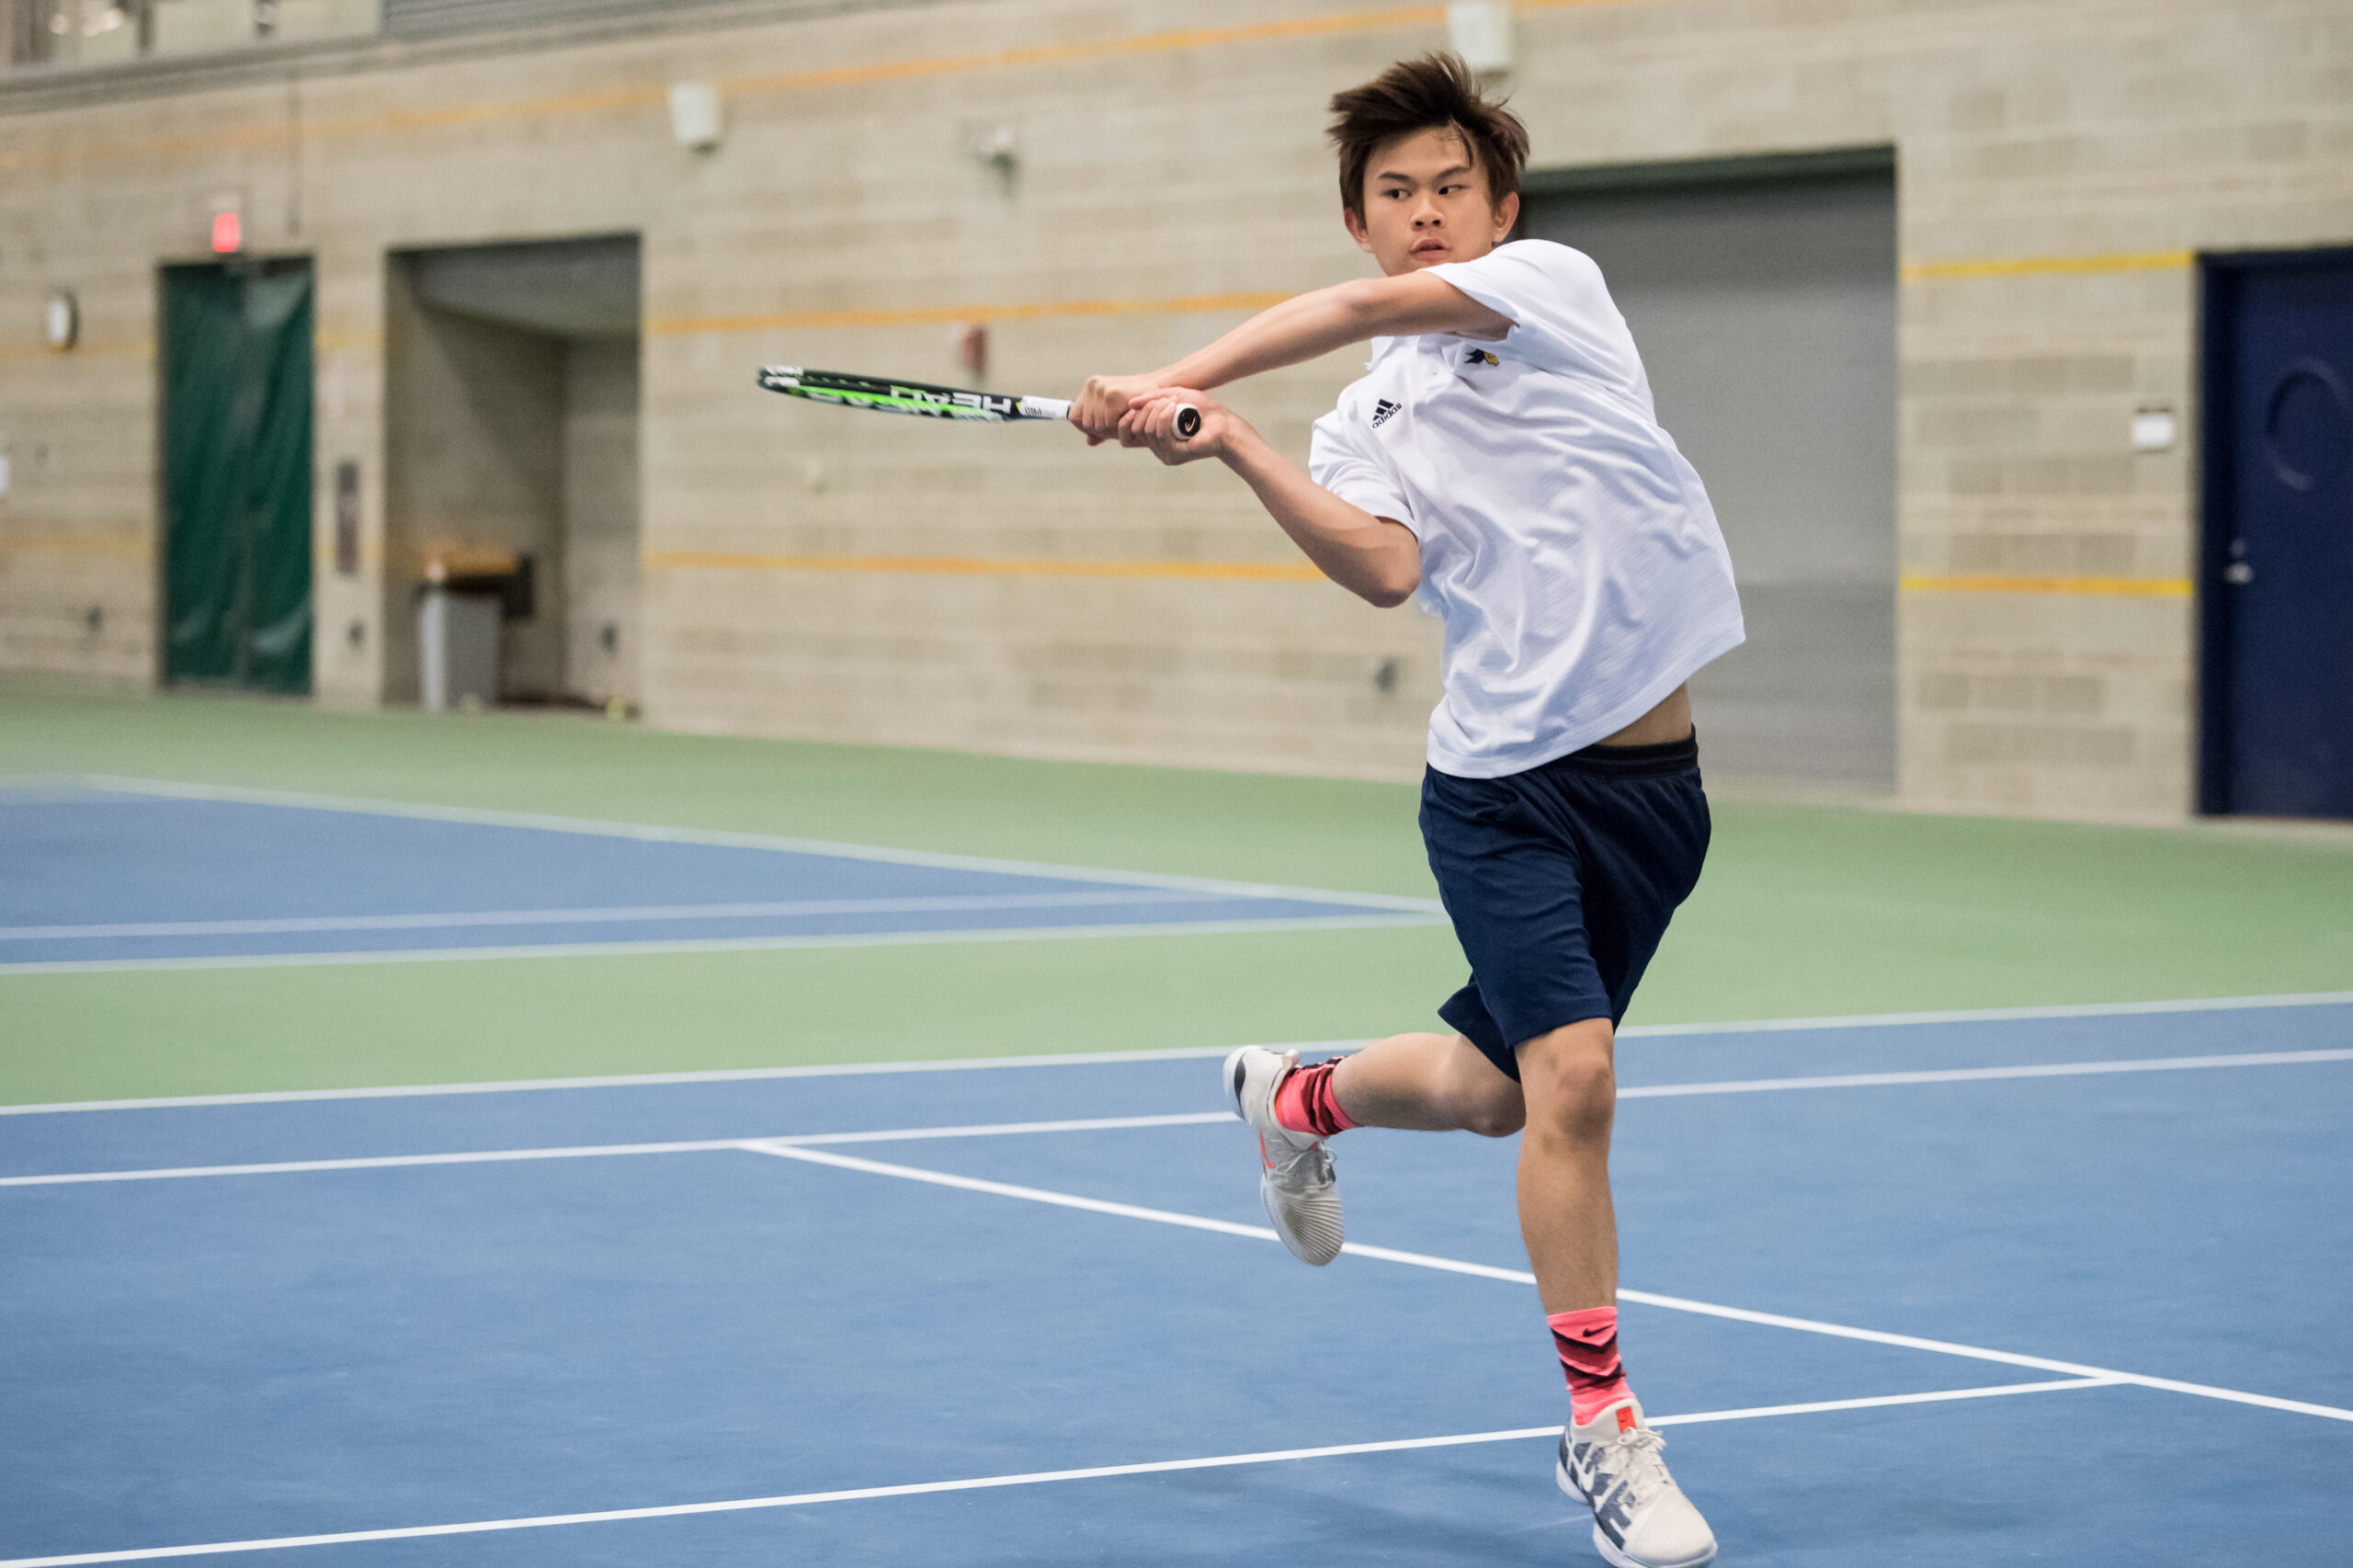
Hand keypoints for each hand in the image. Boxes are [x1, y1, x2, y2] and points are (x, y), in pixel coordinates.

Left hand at [1071, 374, 1165, 443]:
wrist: (1159, 391)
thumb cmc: (1137, 405)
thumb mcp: (1115, 416)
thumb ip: (1101, 428)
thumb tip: (1089, 442)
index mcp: (1089, 387)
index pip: (1074, 416)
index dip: (1087, 427)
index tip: (1103, 429)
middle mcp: (1092, 385)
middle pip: (1086, 424)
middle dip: (1103, 430)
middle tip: (1120, 424)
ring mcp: (1101, 388)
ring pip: (1097, 426)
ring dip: (1112, 429)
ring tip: (1126, 419)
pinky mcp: (1111, 394)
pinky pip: (1108, 423)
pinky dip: (1120, 426)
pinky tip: (1130, 416)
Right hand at [1116, 388, 1233, 465]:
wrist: (1226, 424)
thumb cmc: (1203, 410)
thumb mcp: (1175, 395)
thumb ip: (1153, 398)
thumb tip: (1130, 404)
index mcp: (1154, 436)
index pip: (1127, 433)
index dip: (1127, 417)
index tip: (1139, 404)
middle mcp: (1157, 447)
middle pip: (1135, 430)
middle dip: (1146, 410)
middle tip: (1166, 400)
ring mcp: (1165, 453)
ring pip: (1147, 431)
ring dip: (1157, 411)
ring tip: (1173, 402)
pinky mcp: (1175, 455)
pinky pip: (1160, 435)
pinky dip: (1164, 418)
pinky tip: (1174, 408)